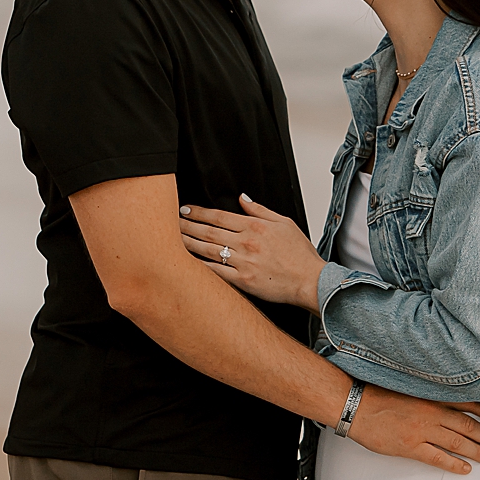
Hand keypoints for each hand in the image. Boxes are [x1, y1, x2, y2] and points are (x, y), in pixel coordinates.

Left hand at [180, 195, 326, 313]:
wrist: (311, 281)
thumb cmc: (300, 255)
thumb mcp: (284, 223)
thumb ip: (260, 210)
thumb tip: (242, 198)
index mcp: (255, 226)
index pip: (219, 216)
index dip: (199, 212)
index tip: (185, 209)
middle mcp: (246, 242)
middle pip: (208, 231)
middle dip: (186, 225)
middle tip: (169, 221)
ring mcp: (243, 262)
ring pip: (207, 250)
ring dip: (187, 242)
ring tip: (170, 238)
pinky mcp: (243, 281)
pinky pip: (215, 272)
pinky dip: (198, 267)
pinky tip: (185, 263)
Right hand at [347, 387, 479, 473]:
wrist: (356, 405)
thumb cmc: (380, 394)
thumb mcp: (410, 387)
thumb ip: (431, 395)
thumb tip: (451, 401)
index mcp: (432, 396)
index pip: (469, 404)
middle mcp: (431, 412)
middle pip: (469, 425)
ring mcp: (422, 431)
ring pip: (458, 442)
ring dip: (478, 452)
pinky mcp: (410, 447)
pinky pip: (438, 458)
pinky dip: (454, 465)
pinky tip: (465, 470)